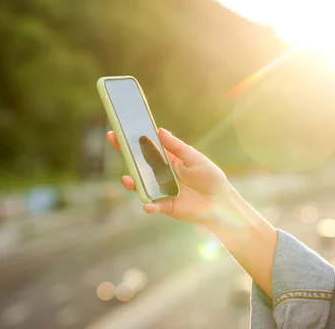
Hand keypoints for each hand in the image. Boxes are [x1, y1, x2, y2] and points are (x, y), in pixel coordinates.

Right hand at [107, 128, 230, 225]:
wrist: (221, 202)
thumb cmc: (210, 177)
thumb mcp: (195, 158)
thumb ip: (177, 147)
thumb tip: (159, 131)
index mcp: (168, 160)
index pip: (148, 148)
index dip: (134, 139)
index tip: (121, 128)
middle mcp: (161, 175)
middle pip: (140, 163)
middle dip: (126, 153)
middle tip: (114, 140)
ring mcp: (161, 190)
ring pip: (142, 185)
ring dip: (133, 183)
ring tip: (127, 179)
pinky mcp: (165, 206)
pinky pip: (153, 206)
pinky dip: (150, 206)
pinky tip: (147, 206)